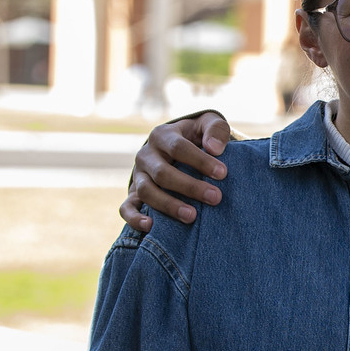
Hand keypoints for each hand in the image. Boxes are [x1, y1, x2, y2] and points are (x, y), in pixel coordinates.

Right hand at [120, 111, 232, 231]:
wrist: (177, 146)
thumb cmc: (197, 136)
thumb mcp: (208, 124)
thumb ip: (215, 130)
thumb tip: (215, 149)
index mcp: (163, 136)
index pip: (179, 148)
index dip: (200, 161)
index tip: (222, 174)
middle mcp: (146, 155)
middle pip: (163, 173)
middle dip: (189, 187)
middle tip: (215, 198)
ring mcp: (138, 175)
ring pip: (146, 191)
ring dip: (168, 205)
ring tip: (192, 217)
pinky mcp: (133, 194)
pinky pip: (126, 207)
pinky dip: (134, 218)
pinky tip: (151, 226)